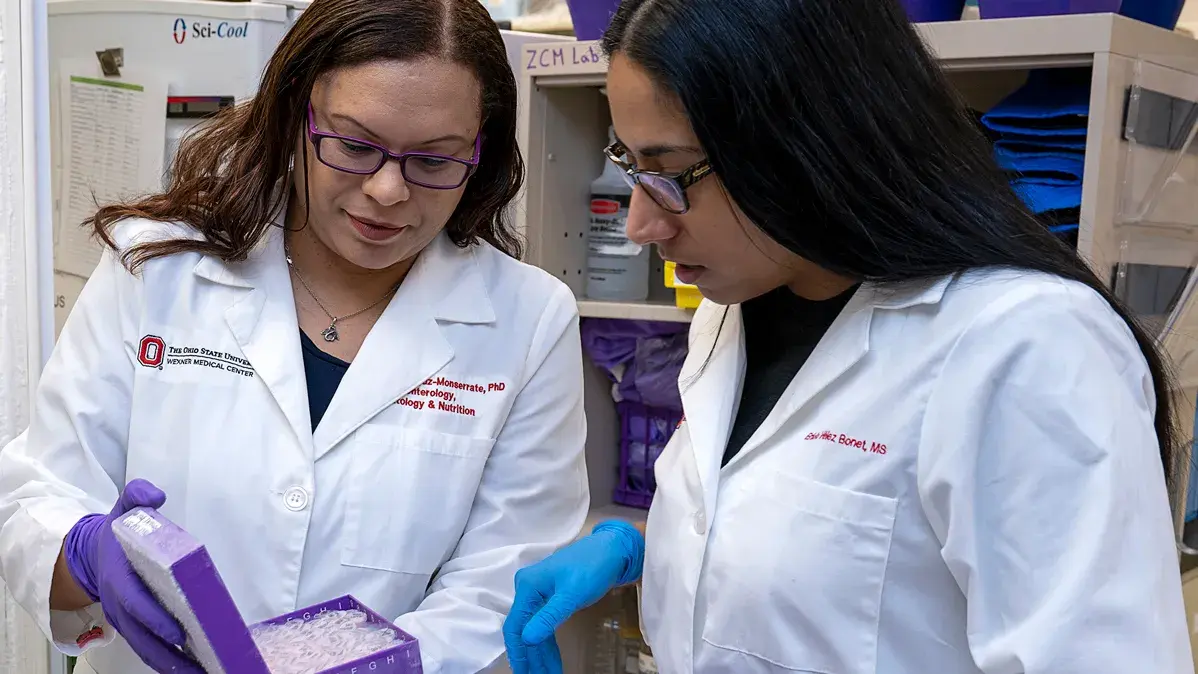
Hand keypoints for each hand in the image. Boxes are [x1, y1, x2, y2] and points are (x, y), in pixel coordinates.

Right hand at [64, 479, 201, 672]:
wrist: (91, 553)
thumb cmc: (117, 533)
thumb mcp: (124, 508)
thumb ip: (137, 495)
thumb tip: (156, 494)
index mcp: (118, 577)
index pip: (136, 603)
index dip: (154, 618)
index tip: (176, 631)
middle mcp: (119, 604)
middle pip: (143, 635)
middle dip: (169, 652)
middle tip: (201, 663)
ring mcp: (125, 620)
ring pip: (146, 648)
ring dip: (172, 664)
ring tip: (204, 673)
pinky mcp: (134, 627)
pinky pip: (150, 649)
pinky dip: (169, 662)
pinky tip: (195, 669)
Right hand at [503, 520, 644, 673]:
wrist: (613, 550)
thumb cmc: (592, 567)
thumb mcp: (571, 594)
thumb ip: (548, 617)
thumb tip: (527, 638)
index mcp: (528, 586)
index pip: (515, 625)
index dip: (518, 652)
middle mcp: (528, 589)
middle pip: (524, 630)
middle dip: (532, 658)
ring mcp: (539, 593)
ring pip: (535, 630)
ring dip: (541, 654)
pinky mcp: (551, 598)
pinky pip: (545, 624)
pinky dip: (548, 643)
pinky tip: (551, 660)